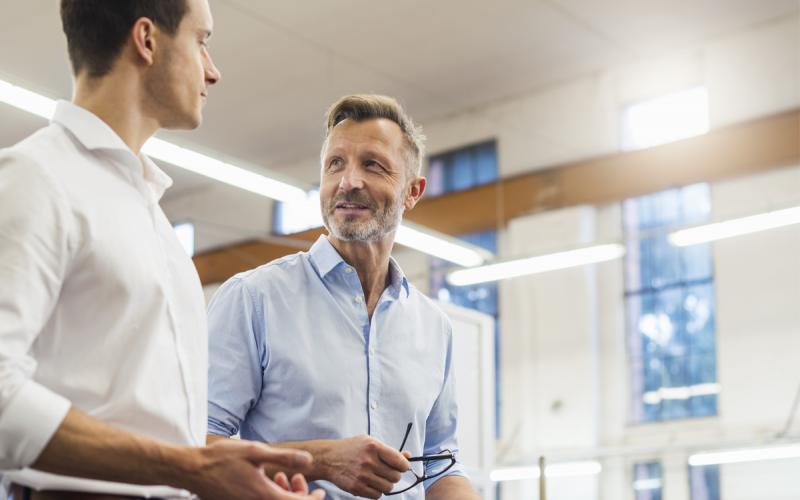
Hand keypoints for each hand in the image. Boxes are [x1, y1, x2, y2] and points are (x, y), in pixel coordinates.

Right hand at [185, 439, 324, 499]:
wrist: (193, 470)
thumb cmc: (222, 459)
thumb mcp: (255, 452)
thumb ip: (284, 457)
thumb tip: (309, 460)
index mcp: (264, 496)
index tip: (320, 492)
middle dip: (299, 495)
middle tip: (298, 478)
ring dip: (284, 495)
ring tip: (281, 476)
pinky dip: (270, 496)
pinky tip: (267, 481)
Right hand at [322, 435, 410, 498]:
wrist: (329, 458)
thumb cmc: (352, 448)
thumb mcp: (370, 442)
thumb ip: (389, 450)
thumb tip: (408, 456)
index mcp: (374, 446)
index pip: (399, 461)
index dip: (404, 466)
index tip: (401, 466)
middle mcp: (368, 461)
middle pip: (395, 477)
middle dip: (394, 475)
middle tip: (386, 471)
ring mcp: (362, 476)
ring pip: (388, 487)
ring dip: (386, 484)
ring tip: (378, 477)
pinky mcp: (357, 488)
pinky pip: (377, 495)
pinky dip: (377, 491)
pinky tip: (370, 483)